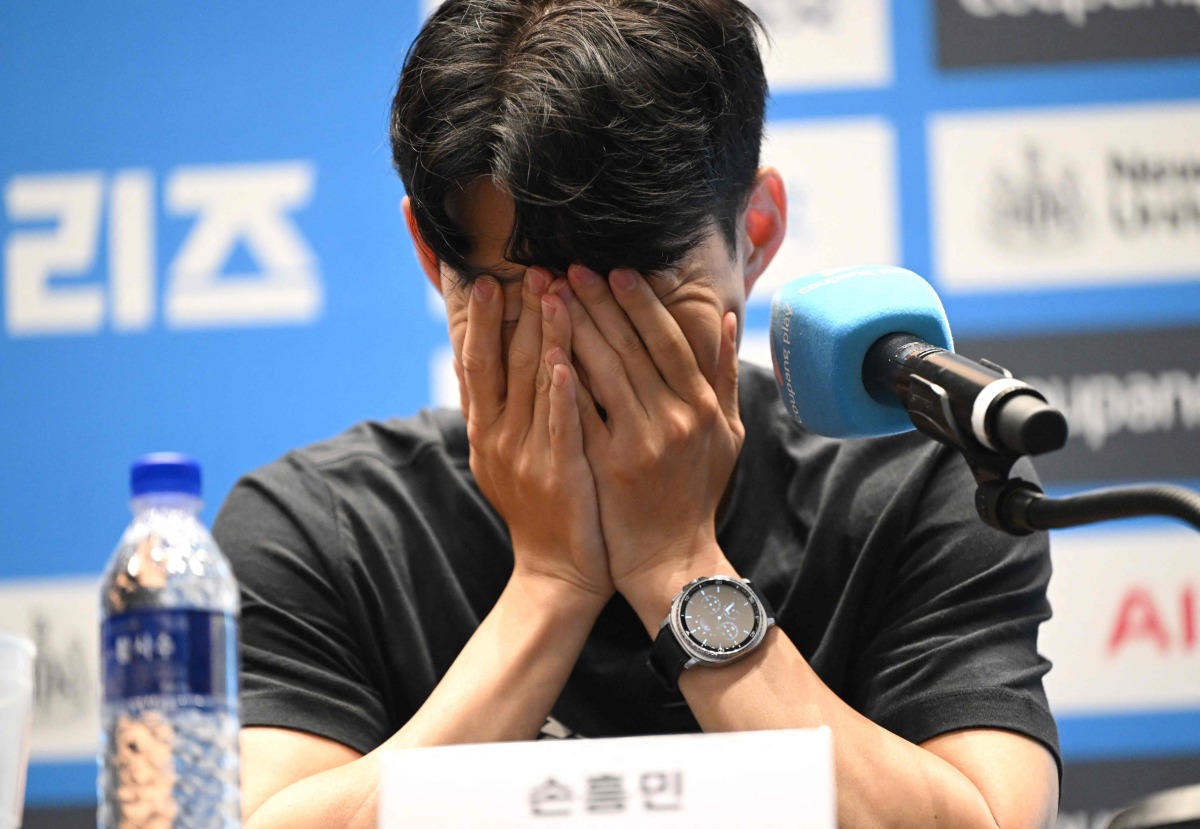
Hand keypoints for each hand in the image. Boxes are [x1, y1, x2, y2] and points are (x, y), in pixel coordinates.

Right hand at [457, 268, 611, 601]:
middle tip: (526, 268)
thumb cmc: (543, 506)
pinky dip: (561, 392)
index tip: (485, 280)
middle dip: (513, 314)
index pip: (476, 363)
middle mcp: (498, 438)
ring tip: (552, 291)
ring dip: (543, 334)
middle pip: (501, 363)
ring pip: (533, 383)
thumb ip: (500, 409)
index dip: (478, 321)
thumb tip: (484, 359)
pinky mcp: (559, 474)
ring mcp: (527, 456)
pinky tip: (567, 359)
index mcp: (486, 431)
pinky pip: (560, 425)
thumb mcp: (507, 456)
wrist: (559, 571)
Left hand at [558, 264, 743, 604]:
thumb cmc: (697, 495)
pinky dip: (561, 378)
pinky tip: (540, 348)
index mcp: (701, 406)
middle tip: (568, 268)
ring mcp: (641, 442)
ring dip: (574, 327)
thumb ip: (724, 374)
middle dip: (597, 302)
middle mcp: (674, 418)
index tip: (615, 269)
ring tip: (550, 296)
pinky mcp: (609, 464)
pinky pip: (581, 410)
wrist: (672, 560)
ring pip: (602, 370)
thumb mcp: (727, 434)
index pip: (667, 341)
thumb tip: (726, 318)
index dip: (640, 303)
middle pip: (630, 347)